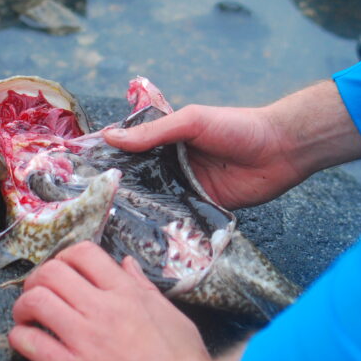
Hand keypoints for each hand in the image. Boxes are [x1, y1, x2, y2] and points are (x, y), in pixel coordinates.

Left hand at [9, 241, 211, 360]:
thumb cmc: (178, 357)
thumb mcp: (170, 313)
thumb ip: (143, 286)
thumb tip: (127, 264)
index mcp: (126, 293)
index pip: (85, 254)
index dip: (67, 255)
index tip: (63, 267)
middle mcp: (102, 310)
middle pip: (52, 273)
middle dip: (38, 277)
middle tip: (38, 289)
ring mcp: (84, 339)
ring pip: (36, 301)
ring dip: (25, 304)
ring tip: (28, 313)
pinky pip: (32, 342)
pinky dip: (21, 336)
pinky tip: (27, 339)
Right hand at [104, 81, 360, 208]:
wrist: (281, 149)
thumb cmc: (236, 126)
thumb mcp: (192, 122)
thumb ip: (153, 133)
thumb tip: (110, 136)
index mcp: (168, 138)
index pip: (132, 149)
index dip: (109, 159)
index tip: (79, 172)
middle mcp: (173, 164)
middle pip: (140, 179)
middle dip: (119, 190)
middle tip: (85, 206)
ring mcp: (187, 188)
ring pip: (156, 202)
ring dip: (139, 211)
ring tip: (106, 224)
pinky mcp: (203, 210)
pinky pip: (179, 220)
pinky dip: (164, 227)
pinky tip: (142, 238)